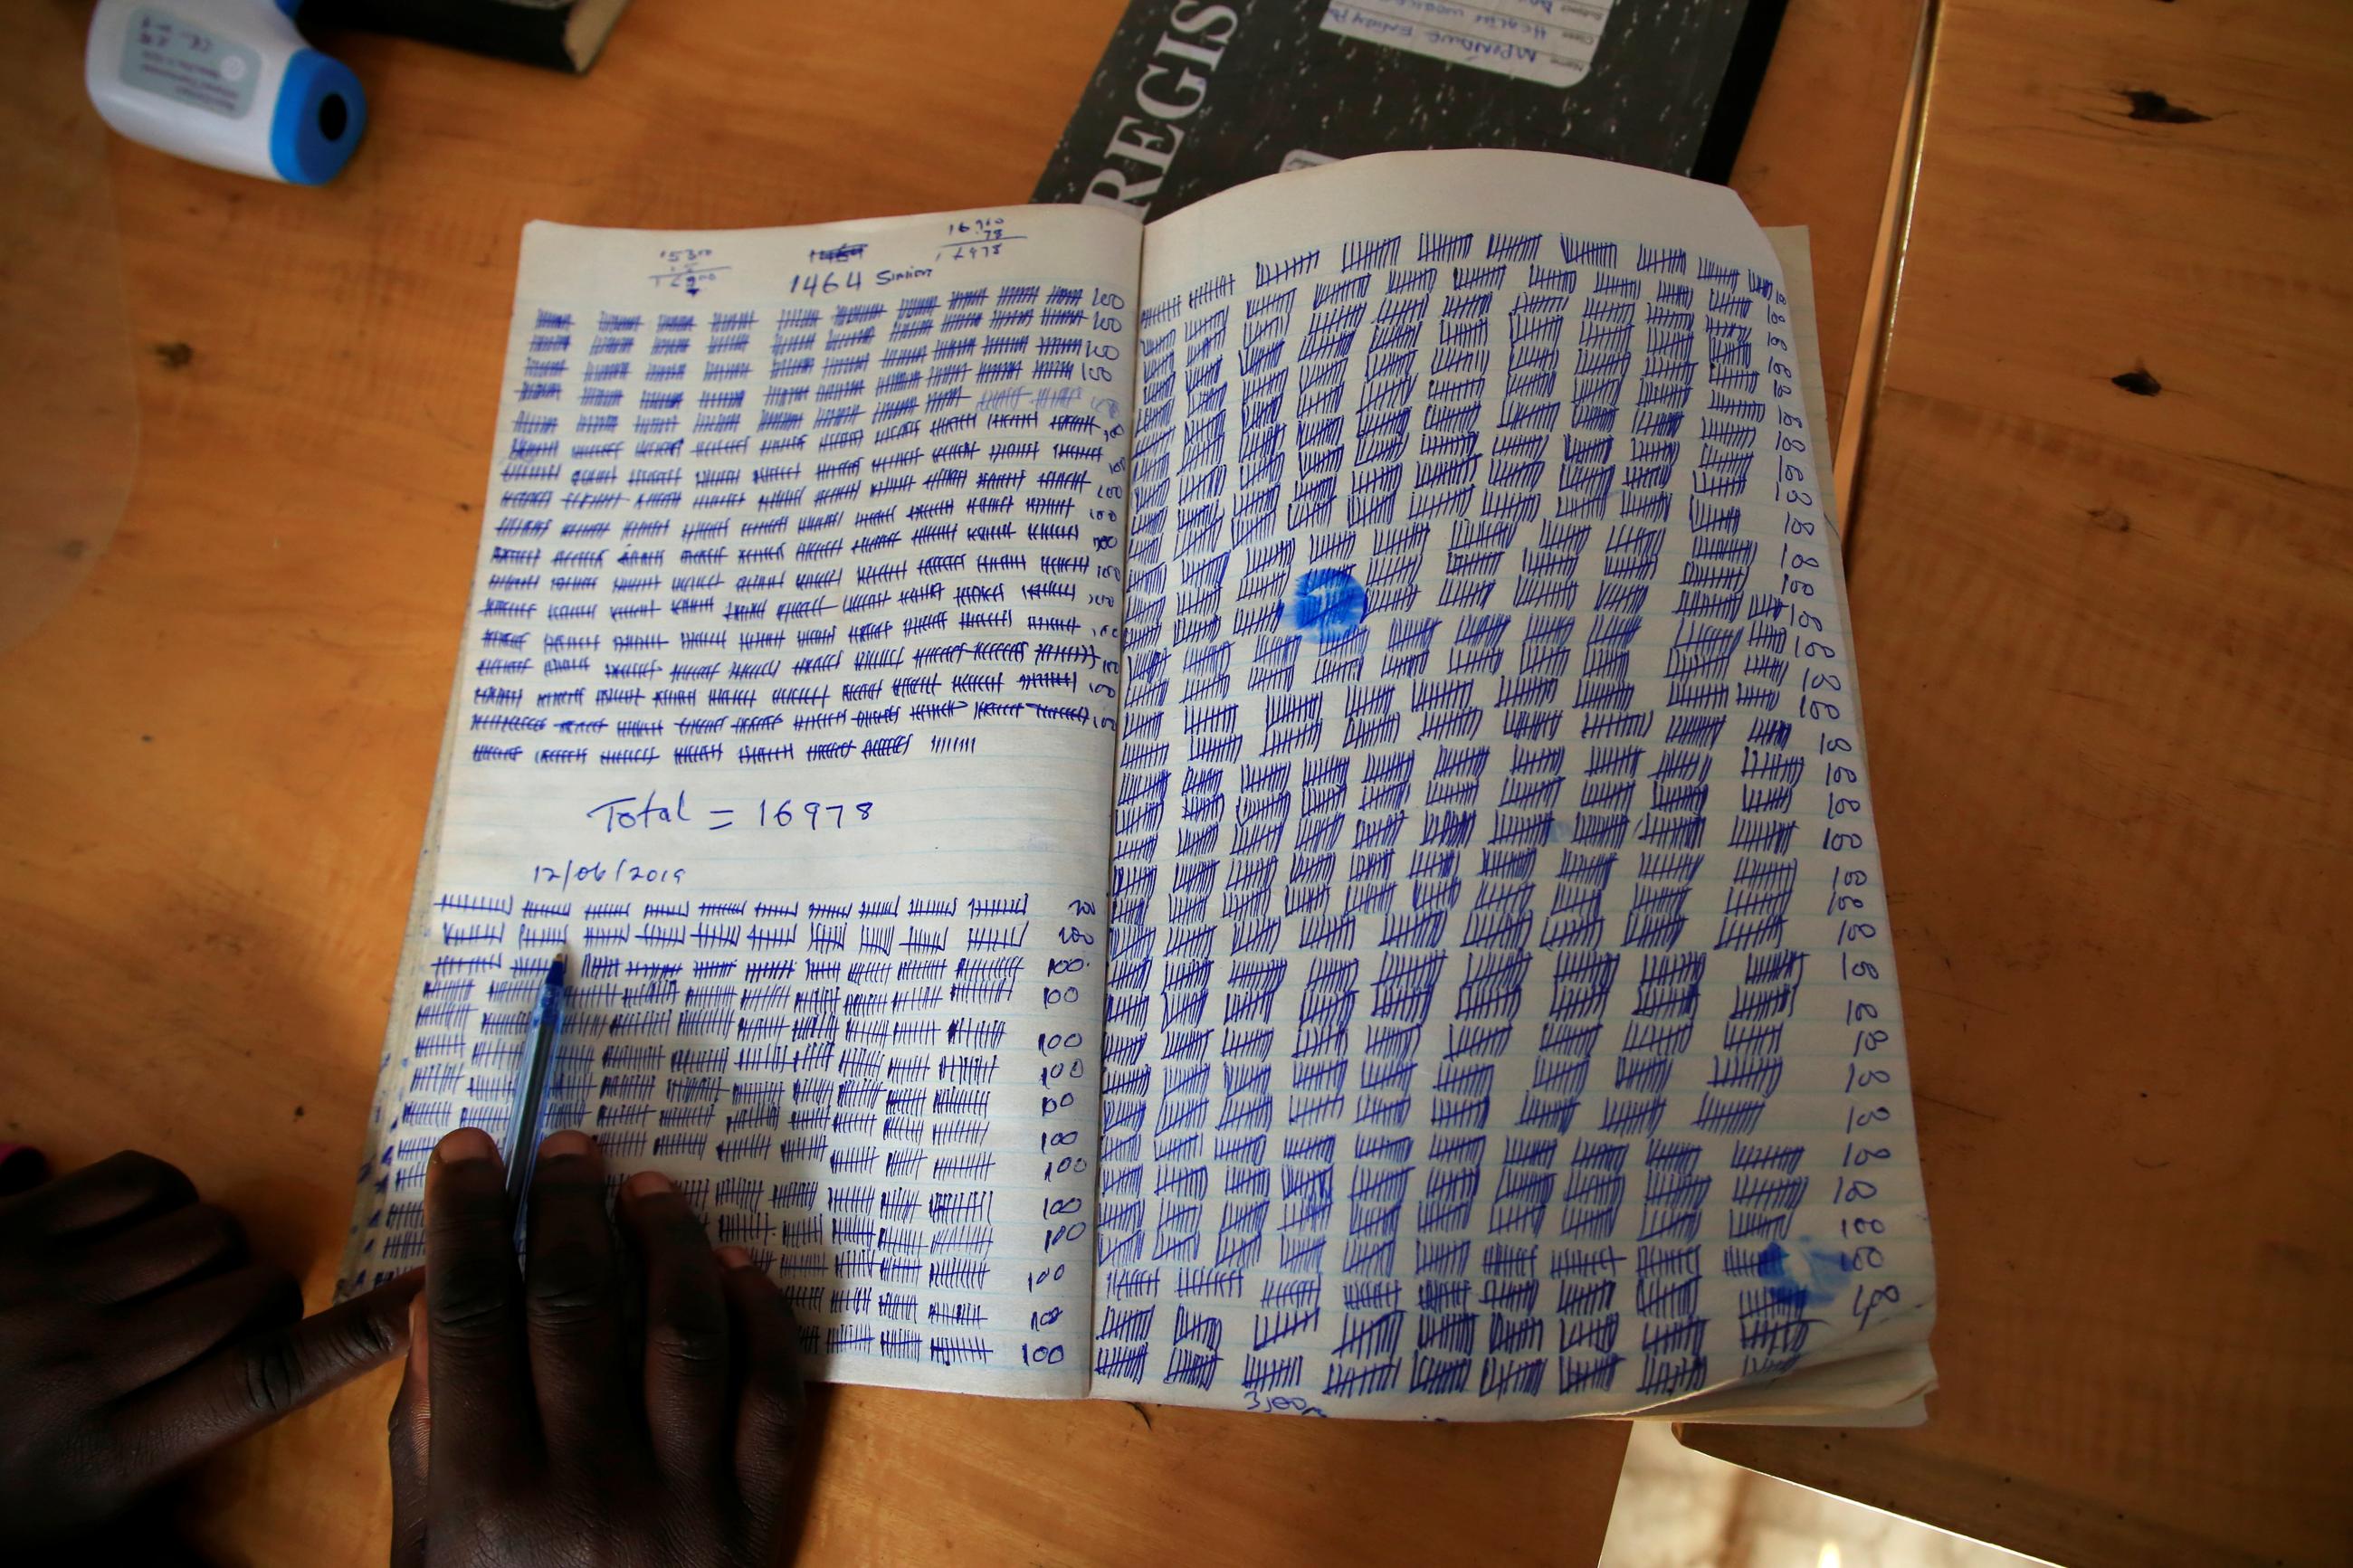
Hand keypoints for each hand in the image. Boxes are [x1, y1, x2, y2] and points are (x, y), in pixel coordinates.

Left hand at [0, 1147, 421, 1547]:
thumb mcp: (76, 1562)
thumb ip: (180, 1566)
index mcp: (114, 1454)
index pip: (270, 1379)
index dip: (360, 1335)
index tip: (430, 1299)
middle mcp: (89, 1363)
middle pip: (250, 1295)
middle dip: (268, 1307)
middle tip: (238, 1335)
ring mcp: (44, 1284)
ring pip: (205, 1234)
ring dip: (216, 1257)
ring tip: (180, 1292)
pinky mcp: (11, 1227)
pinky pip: (141, 1178)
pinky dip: (165, 1201)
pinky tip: (142, 1241)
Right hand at [391, 1127, 804, 1567]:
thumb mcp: (424, 1555)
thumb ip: (429, 1434)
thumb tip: (436, 1304)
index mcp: (486, 1497)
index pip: (473, 1316)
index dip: (470, 1220)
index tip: (471, 1152)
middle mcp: (588, 1488)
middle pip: (579, 1304)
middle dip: (568, 1208)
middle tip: (568, 1148)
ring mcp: (682, 1501)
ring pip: (685, 1329)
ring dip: (668, 1243)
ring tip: (648, 1188)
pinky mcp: (752, 1517)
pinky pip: (770, 1396)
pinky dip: (762, 1320)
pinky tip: (738, 1266)